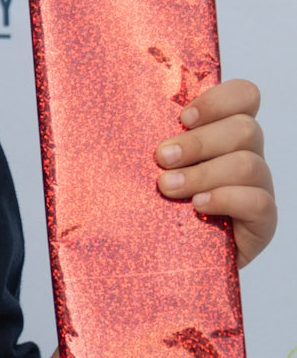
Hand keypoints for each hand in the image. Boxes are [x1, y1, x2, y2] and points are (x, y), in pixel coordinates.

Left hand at [155, 79, 275, 267]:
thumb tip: (96, 118)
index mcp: (223, 133)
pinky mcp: (261, 222)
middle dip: (199, 141)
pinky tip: (198, 205)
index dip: (219, 100)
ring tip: (168, 188)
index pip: (245, 97)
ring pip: (249, 164)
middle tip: (161, 159)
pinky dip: (225, 199)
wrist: (165, 260)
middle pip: (245, 128)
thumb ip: (140, 141)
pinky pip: (258, 202)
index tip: (182, 116)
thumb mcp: (143, 168)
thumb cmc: (151, 207)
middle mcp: (245, 156)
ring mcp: (256, 189)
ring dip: (203, 173)